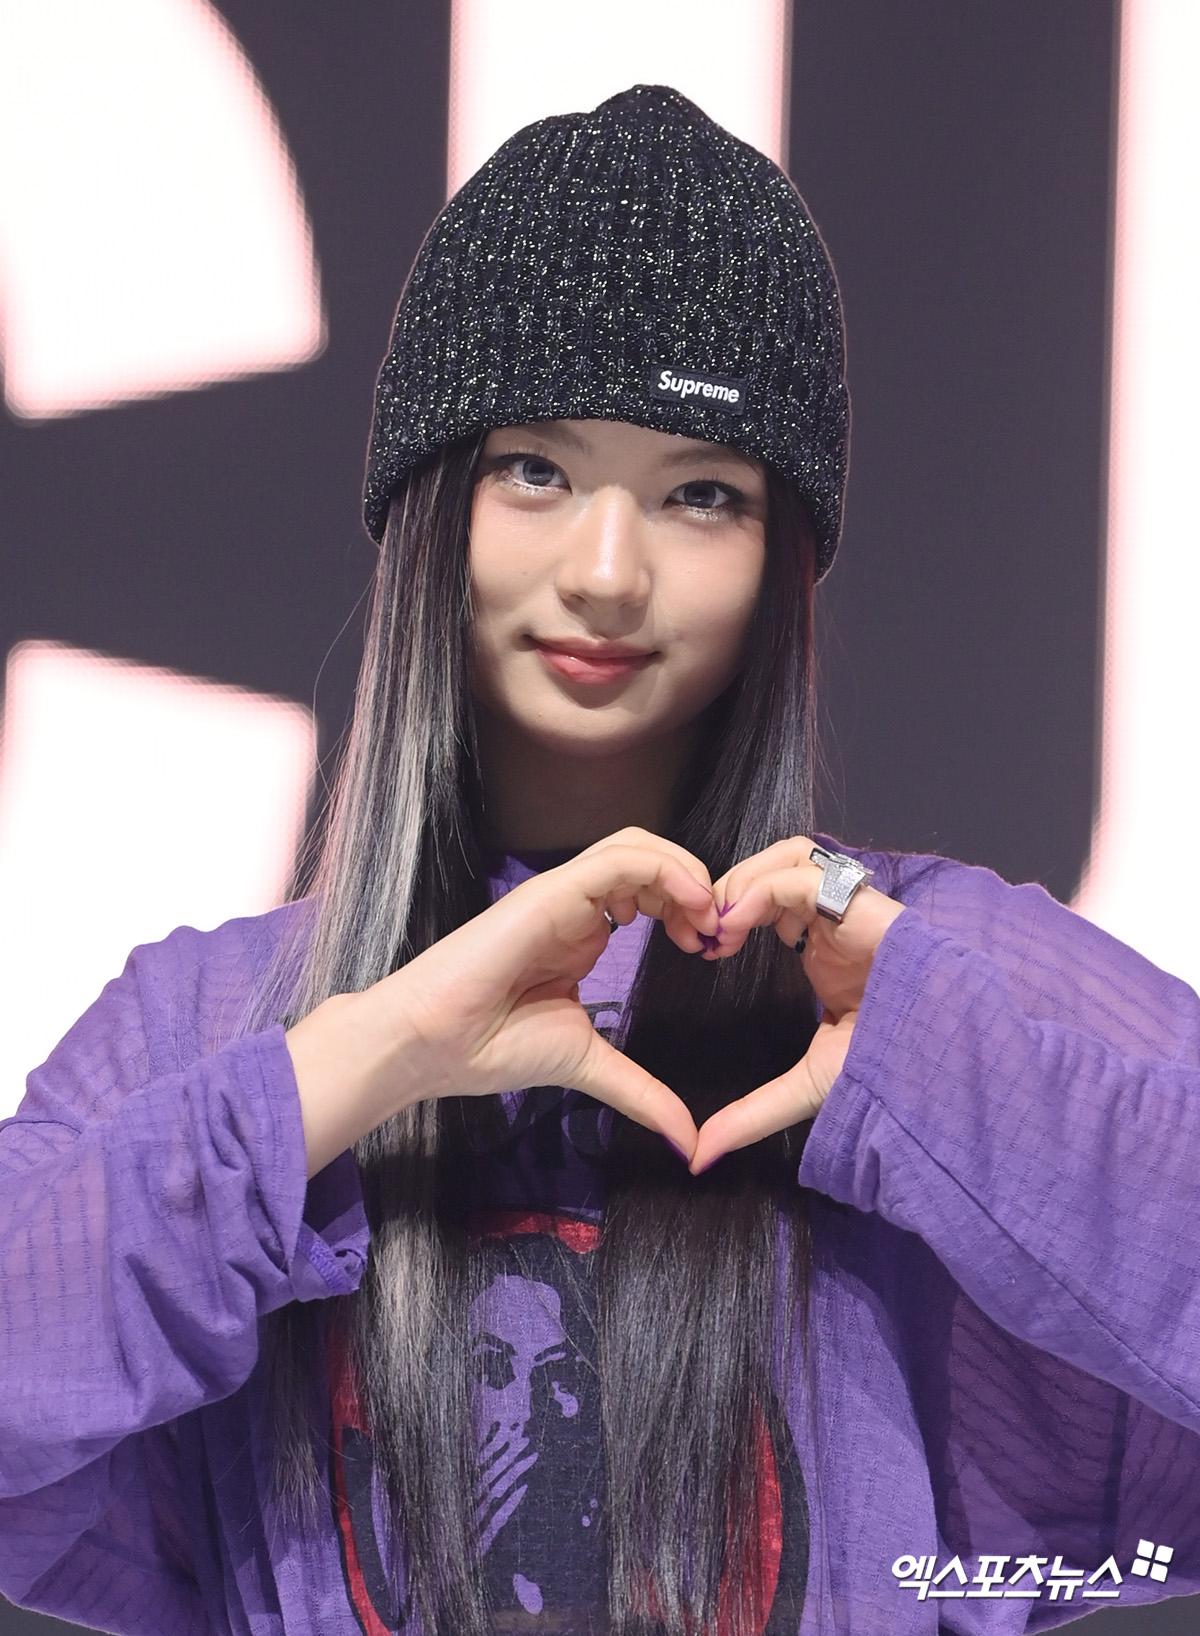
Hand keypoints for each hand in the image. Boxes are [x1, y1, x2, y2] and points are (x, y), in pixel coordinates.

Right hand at [287, 828, 719, 1173]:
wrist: (431, 1046)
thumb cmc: (490, 1048)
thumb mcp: (588, 1065)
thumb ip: (640, 1092)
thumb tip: (687, 1140)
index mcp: (584, 933)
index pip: (648, 890)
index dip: (689, 908)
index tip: (711, 950)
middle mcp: (576, 906)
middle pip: (650, 857)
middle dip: (694, 884)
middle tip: (717, 931)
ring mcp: (562, 895)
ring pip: (636, 846)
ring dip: (683, 871)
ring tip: (706, 917)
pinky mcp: (550, 893)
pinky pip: (616, 860)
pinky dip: (662, 871)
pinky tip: (687, 907)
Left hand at [687, 837, 903, 1172]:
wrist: (938, 1063)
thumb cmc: (886, 1069)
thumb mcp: (804, 1088)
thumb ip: (750, 1113)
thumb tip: (698, 1154)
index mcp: (821, 949)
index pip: (771, 899)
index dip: (730, 912)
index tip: (703, 949)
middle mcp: (834, 922)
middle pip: (775, 867)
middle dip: (731, 888)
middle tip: (703, 931)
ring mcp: (850, 911)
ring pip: (790, 856)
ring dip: (746, 881)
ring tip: (722, 924)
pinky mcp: (863, 907)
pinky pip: (804, 874)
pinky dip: (763, 890)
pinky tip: (741, 925)